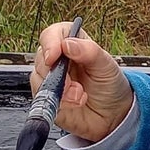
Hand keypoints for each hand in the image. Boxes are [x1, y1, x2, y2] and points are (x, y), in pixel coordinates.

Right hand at [30, 21, 134, 142]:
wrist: (111, 114)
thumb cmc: (109, 85)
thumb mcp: (106, 65)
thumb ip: (89, 51)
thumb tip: (67, 44)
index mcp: (71, 43)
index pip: (51, 35)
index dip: (50, 43)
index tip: (54, 56)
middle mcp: (57, 59)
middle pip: (41, 58)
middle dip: (56, 74)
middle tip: (74, 85)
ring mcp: (50, 79)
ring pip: (38, 79)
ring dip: (60, 91)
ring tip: (80, 96)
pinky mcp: (47, 98)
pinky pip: (42, 98)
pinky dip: (58, 102)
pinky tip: (74, 104)